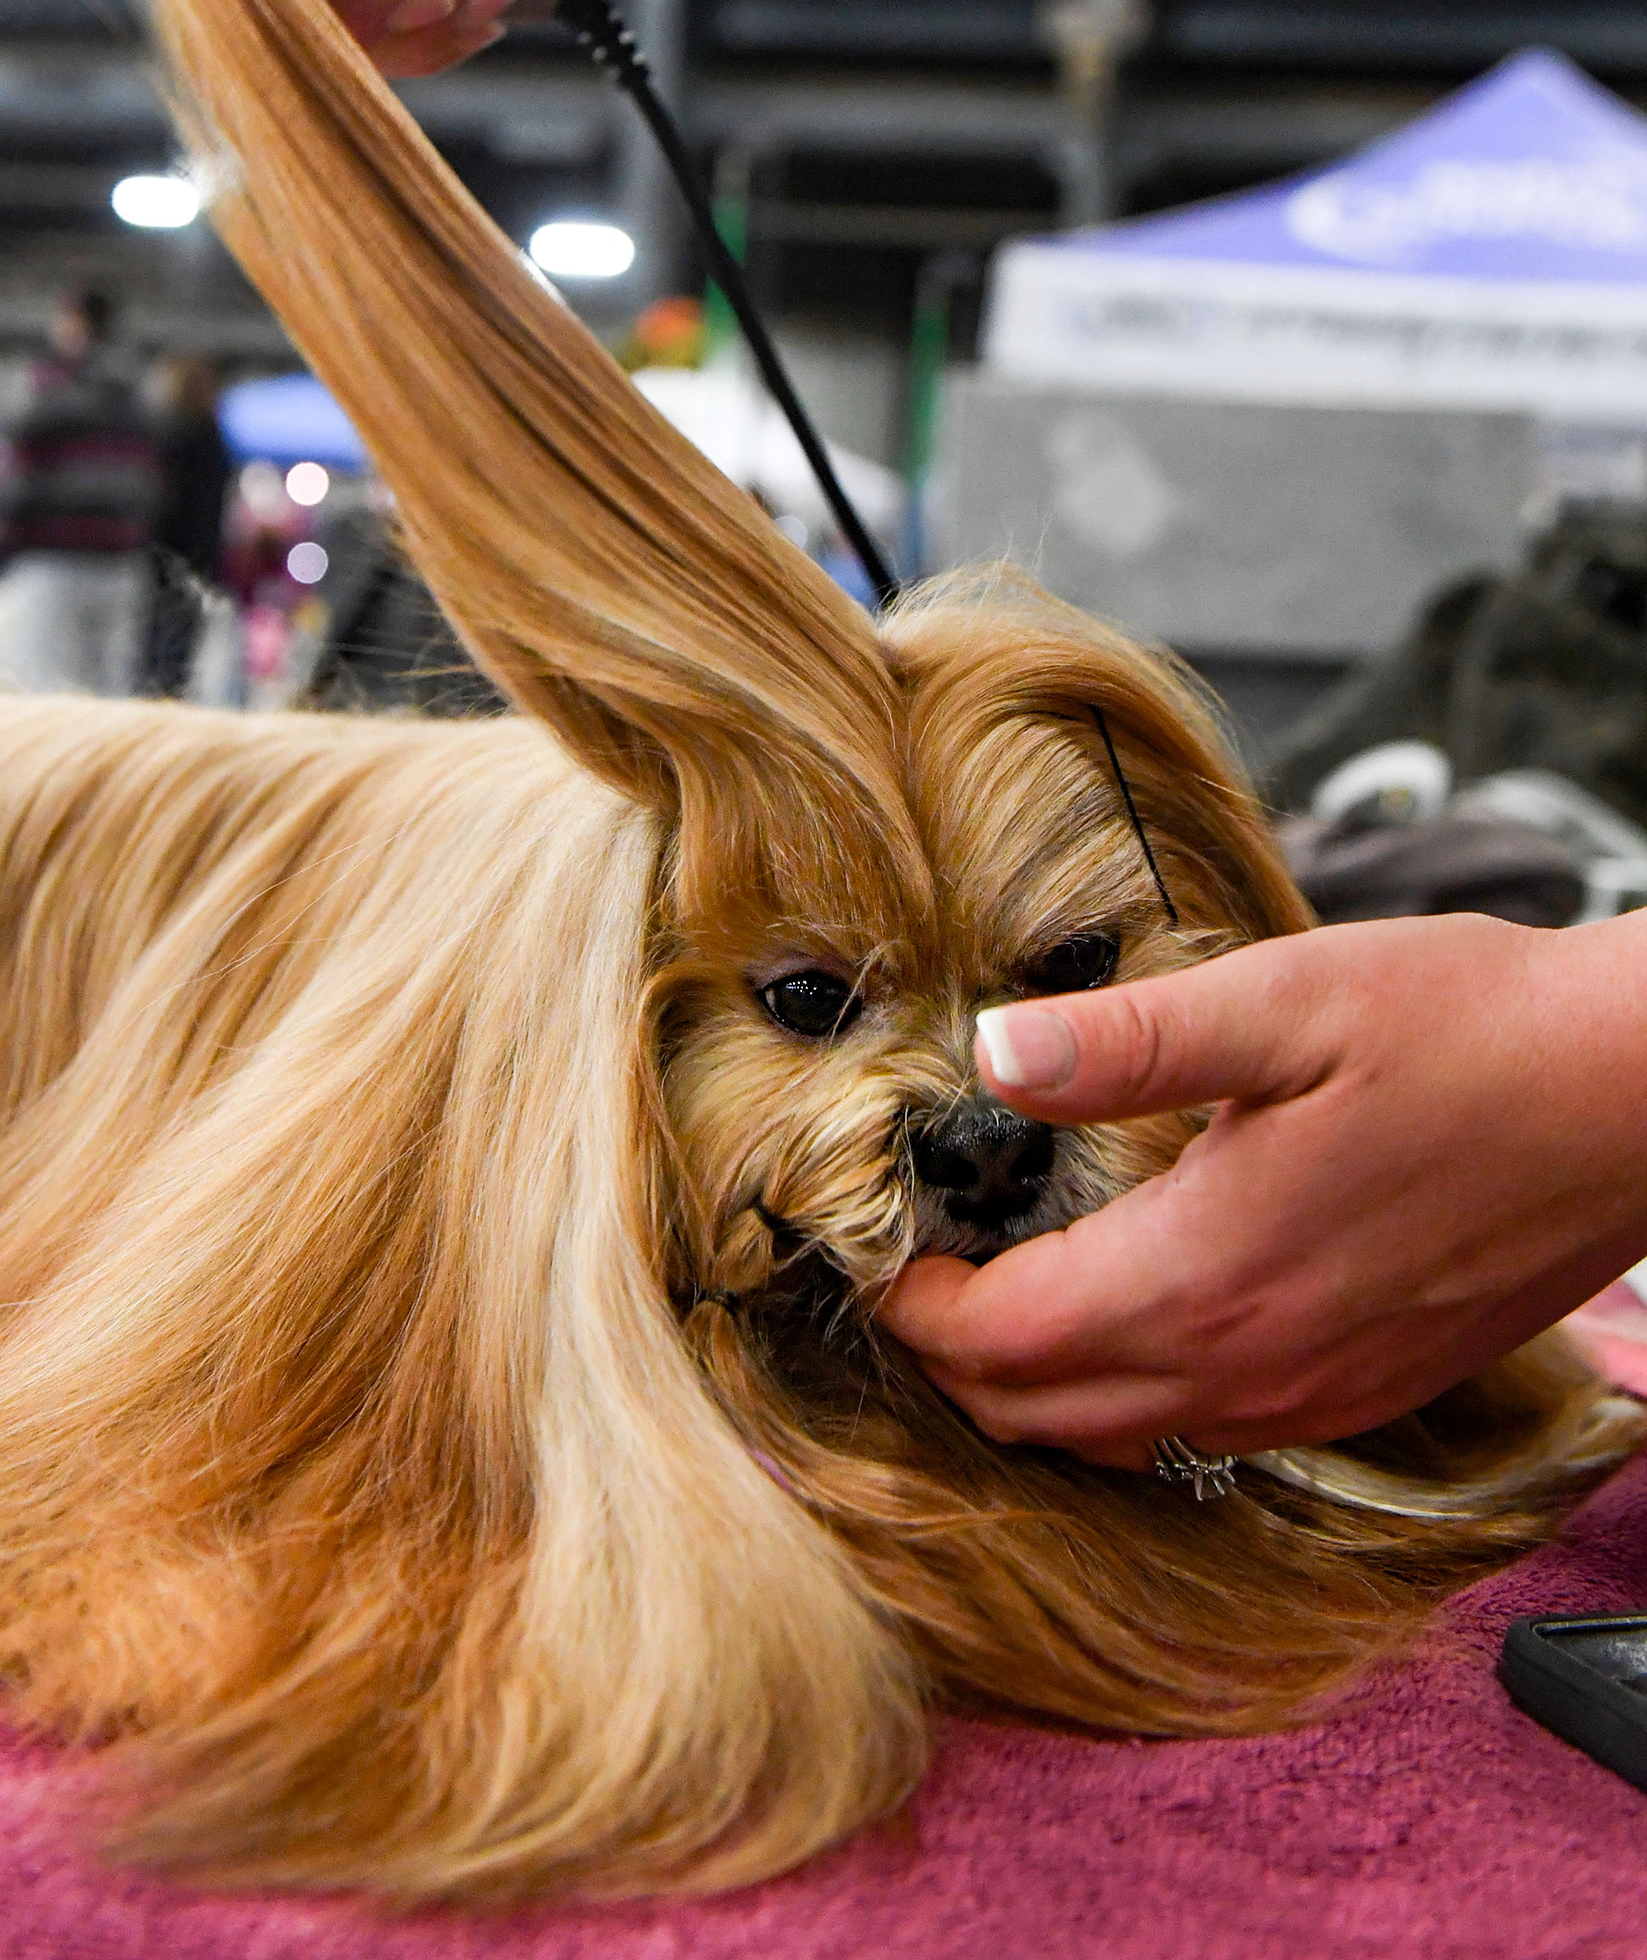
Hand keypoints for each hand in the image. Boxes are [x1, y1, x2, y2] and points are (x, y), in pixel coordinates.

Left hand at [878, 911, 1646, 1466]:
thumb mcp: (1283, 1001)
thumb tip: (989, 1050)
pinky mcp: (1361, 1391)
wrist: (1632, 1101)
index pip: (996, 1348)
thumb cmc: (1467, 1033)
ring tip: (997, 1284)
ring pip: (1117, 1441)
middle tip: (914, 1264)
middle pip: (1037, 1417)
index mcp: (1203, 1280)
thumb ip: (1123, 1041)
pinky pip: (1203, 1434)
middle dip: (951, 1357)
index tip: (871, 1243)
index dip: (911, 1304)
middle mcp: (1248, 1370)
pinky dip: (1126, 1398)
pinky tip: (1126, 1310)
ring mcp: (1311, 1396)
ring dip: (1034, 1385)